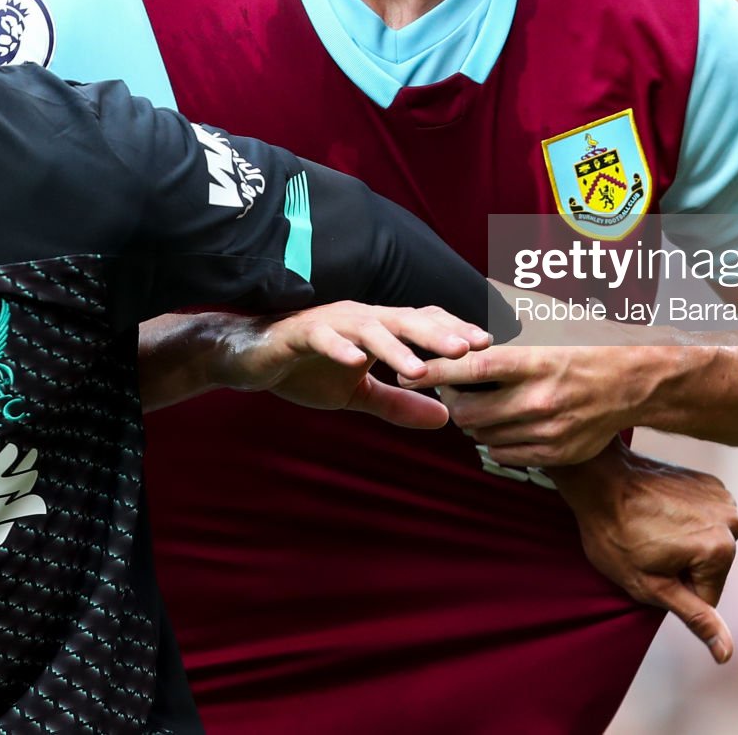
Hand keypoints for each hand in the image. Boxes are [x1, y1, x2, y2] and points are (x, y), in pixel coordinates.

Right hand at [215, 303, 491, 429]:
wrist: (249, 358)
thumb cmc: (306, 368)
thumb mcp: (357, 394)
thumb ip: (399, 403)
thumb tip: (445, 419)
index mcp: (377, 329)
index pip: (422, 323)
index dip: (454, 331)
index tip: (488, 346)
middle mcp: (359, 319)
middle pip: (405, 320)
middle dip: (439, 333)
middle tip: (471, 348)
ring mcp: (329, 323)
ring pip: (369, 329)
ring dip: (395, 346)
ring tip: (420, 368)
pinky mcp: (299, 334)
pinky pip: (323, 338)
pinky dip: (340, 349)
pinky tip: (357, 363)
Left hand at [403, 345, 674, 466]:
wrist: (637, 380)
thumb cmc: (590, 343)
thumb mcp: (551, 323)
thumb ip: (510, 319)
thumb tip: (473, 301)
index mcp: (535, 362)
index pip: (470, 368)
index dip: (435, 371)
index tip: (410, 371)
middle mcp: (539, 399)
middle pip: (469, 411)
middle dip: (450, 402)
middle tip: (448, 390)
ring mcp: (548, 431)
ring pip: (483, 435)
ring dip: (472, 421)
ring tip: (476, 404)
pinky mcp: (557, 454)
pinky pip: (505, 454)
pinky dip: (495, 440)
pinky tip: (501, 423)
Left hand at [553, 449, 737, 663]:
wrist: (599, 478)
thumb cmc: (616, 534)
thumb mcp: (650, 586)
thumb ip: (694, 617)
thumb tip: (727, 654)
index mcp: (721, 551)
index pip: (707, 598)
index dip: (674, 589)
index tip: (650, 566)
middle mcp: (732, 521)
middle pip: (711, 569)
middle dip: (682, 566)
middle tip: (647, 546)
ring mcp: (722, 498)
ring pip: (708, 545)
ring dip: (684, 543)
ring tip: (651, 527)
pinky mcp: (710, 484)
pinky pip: (704, 519)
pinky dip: (685, 520)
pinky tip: (659, 511)